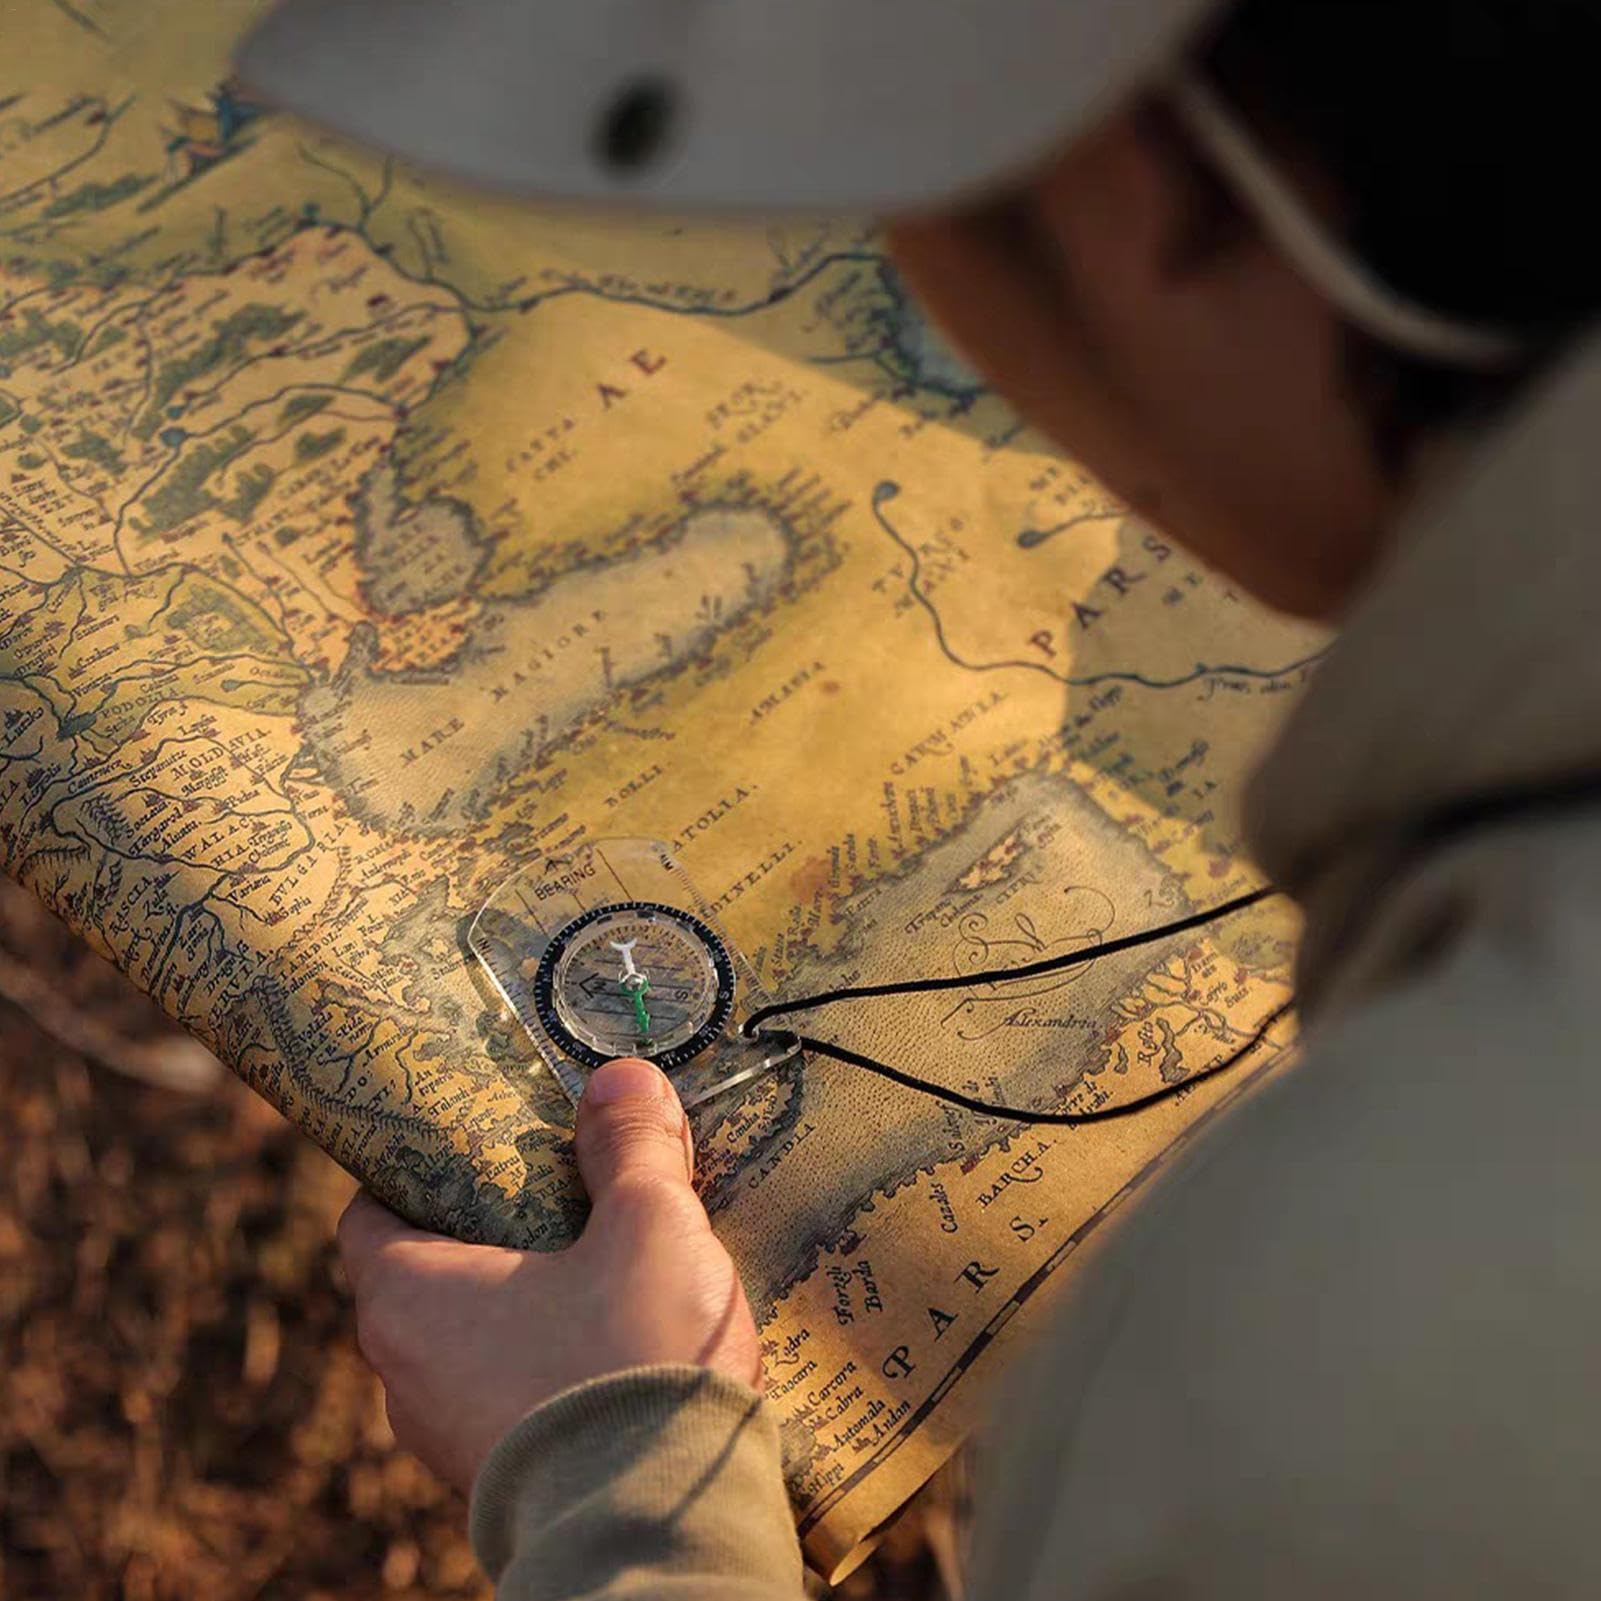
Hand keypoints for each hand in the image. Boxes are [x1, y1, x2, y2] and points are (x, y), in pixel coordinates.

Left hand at [337, 1057, 761, 1494]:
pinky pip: (507, 1400)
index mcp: (408, 1298)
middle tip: (560, 1193)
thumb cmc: (629, 1359)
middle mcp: (405, 1376)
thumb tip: (622, 1079)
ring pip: (468, 1345)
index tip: (474, 1146)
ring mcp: (449, 1440)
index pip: (369, 1215)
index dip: (413, 1171)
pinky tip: (617, 1345)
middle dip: (489, 1232)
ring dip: (523, 1304)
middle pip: (423, 1276)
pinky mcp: (500, 1482)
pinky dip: (546, 1365)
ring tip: (604, 1268)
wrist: (661, 1529)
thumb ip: (631, 1147)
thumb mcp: (647, 1225)